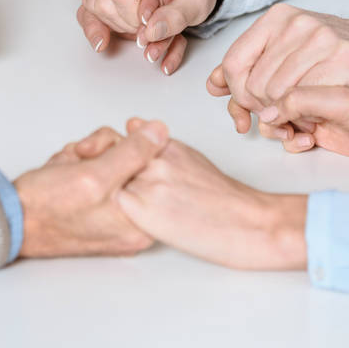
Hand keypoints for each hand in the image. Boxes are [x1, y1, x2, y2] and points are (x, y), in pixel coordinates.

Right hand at [13, 120, 169, 256]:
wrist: (10, 219)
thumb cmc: (46, 208)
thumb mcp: (95, 175)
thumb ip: (134, 153)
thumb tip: (161, 132)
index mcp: (140, 226)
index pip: (156, 171)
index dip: (130, 150)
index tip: (104, 152)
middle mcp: (131, 225)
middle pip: (136, 166)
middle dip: (103, 152)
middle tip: (80, 160)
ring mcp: (113, 217)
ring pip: (115, 163)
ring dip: (88, 156)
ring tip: (67, 168)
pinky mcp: (97, 208)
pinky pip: (100, 172)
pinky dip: (81, 165)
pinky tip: (65, 172)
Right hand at [78, 0, 227, 74]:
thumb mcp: (197, 6)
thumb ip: (175, 20)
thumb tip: (150, 33)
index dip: (131, 19)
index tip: (151, 22)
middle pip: (101, 0)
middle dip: (122, 23)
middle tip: (146, 20)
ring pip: (91, 1)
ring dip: (112, 19)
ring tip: (137, 14)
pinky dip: (101, 12)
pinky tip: (119, 13)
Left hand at [114, 120, 307, 269]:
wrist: (248, 223)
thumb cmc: (224, 197)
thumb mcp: (191, 158)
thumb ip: (158, 144)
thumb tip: (133, 124)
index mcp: (165, 145)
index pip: (119, 140)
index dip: (107, 154)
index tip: (103, 165)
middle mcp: (154, 160)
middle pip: (108, 158)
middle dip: (100, 171)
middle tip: (101, 187)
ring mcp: (148, 184)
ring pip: (108, 181)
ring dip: (102, 191)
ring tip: (107, 206)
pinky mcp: (143, 211)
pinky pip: (113, 206)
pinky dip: (109, 211)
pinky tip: (115, 221)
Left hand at [208, 4, 348, 132]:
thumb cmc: (332, 57)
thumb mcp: (285, 54)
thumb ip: (248, 69)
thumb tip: (212, 85)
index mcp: (275, 19)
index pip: (233, 64)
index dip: (236, 95)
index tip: (247, 110)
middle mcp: (296, 24)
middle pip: (253, 85)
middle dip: (263, 110)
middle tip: (280, 117)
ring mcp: (320, 38)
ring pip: (277, 95)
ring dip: (287, 116)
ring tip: (300, 116)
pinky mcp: (342, 57)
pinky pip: (306, 99)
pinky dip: (307, 116)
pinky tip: (315, 116)